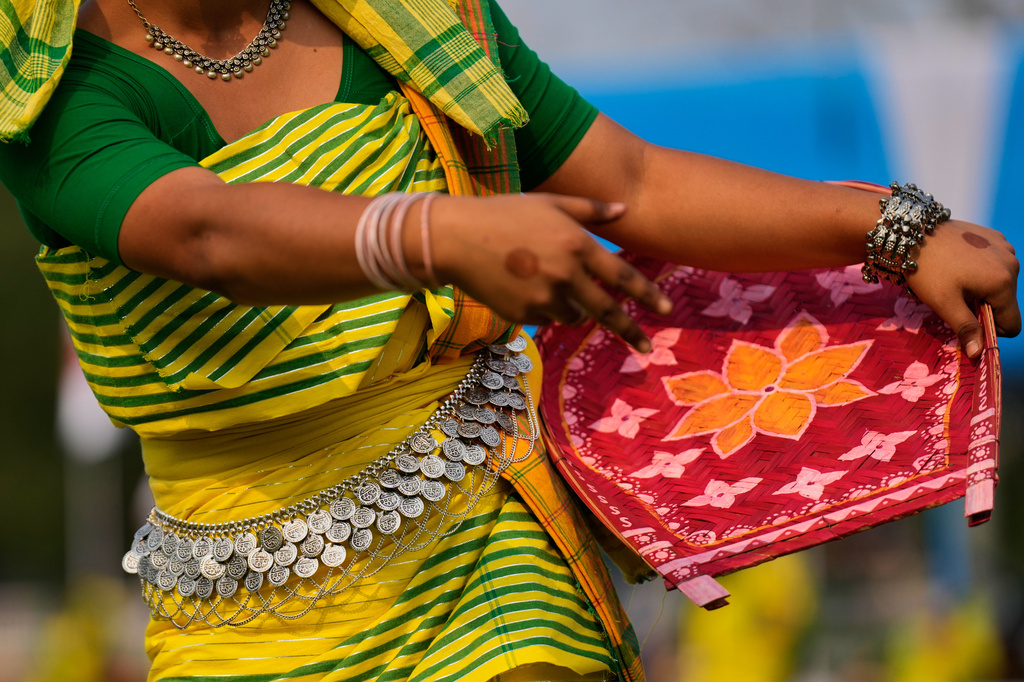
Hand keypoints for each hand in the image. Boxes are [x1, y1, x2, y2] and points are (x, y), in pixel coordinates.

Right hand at [431, 193, 672, 351]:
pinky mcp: (524, 314)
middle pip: (607, 311)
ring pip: (573, 315)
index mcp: (577, 245)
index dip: (648, 295)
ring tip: (543, 281)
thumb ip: (591, 209)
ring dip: (571, 307)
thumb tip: (625, 209)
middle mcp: (566, 274)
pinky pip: (546, 317)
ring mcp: (544, 297)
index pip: (623, 276)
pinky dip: (544, 308)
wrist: (456, 238)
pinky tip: (521, 286)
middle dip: (630, 331)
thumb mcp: (549, 203)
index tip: (667, 309)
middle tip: (647, 347)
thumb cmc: (504, 213)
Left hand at [906, 219, 1019, 357]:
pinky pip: (995, 263)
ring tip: (954, 279)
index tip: (966, 322)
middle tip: (954, 297)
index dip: (990, 330)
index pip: (1012, 324)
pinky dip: (981, 269)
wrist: (913, 231)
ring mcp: (1005, 247)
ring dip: (982, 288)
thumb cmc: (927, 270)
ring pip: (1001, 283)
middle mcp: (1012, 264)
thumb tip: (979, 354)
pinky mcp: (994, 237)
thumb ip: (966, 328)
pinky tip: (958, 263)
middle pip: (1006, 302)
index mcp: (1003, 283)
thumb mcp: (944, 303)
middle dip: (984, 306)